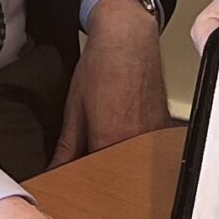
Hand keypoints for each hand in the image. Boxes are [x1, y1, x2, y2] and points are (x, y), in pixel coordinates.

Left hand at [55, 0, 169, 166]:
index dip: (80, 180)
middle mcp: (135, 140)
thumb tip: (55, 169)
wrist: (128, 38)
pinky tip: (125, 129)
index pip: (92, 178)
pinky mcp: (163, 126)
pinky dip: (134, 149)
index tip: (72, 178)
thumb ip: (67, 146)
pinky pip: (147, 149)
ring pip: (132, 163)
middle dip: (99, 172)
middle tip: (87, 157)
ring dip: (118, 160)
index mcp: (109, 138)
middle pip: (115, 173)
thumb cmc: (104, 65)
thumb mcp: (75, 108)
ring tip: (108, 135)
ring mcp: (153, 134)